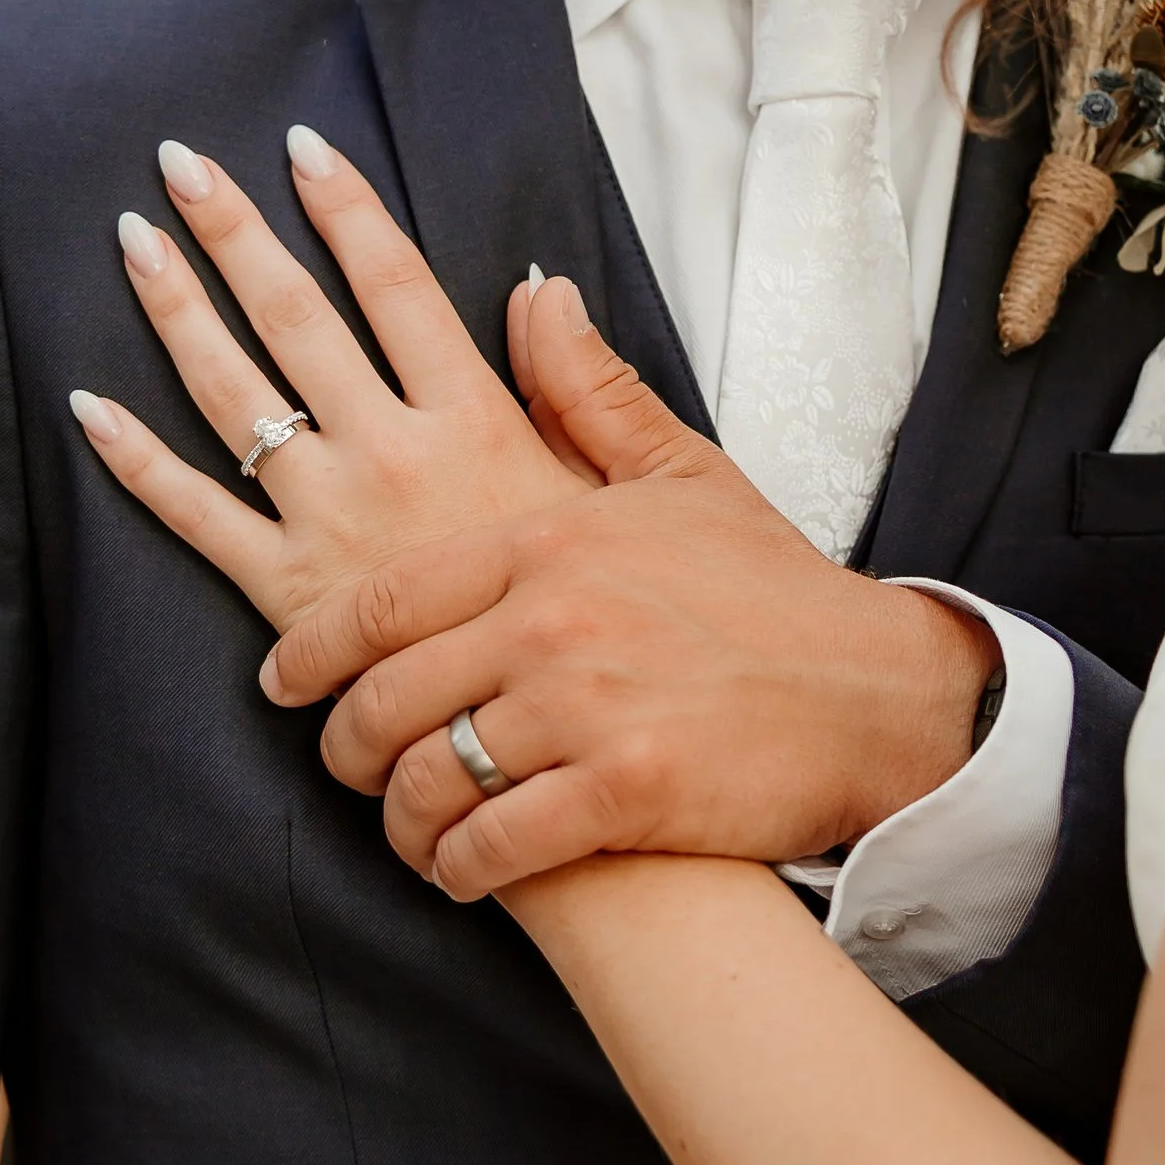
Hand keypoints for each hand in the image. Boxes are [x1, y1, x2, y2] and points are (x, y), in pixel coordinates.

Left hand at [71, 128, 590, 652]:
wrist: (561, 743)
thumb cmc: (610, 624)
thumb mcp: (631, 490)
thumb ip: (583, 384)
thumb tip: (539, 286)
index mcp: (476, 422)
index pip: (398, 286)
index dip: (346, 211)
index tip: (302, 150)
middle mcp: (393, 457)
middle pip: (296, 318)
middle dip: (233, 232)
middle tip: (181, 163)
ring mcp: (332, 522)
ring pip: (233, 396)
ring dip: (174, 311)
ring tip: (133, 240)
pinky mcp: (288, 597)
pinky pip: (193, 519)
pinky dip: (134, 462)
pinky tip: (88, 408)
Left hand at [272, 275, 999, 897]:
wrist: (878, 697)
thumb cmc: (774, 594)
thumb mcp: (681, 475)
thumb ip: (587, 392)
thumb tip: (531, 293)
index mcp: (550, 538)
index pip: (385, 599)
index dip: (315, 652)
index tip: (285, 682)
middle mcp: (554, 618)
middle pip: (385, 697)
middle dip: (348, 751)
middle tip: (352, 770)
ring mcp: (586, 707)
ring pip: (430, 779)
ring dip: (403, 823)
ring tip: (414, 833)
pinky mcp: (623, 792)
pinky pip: (492, 845)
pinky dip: (461, 868)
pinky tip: (464, 871)